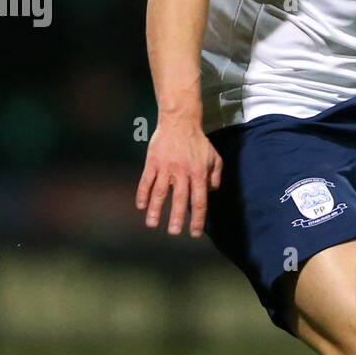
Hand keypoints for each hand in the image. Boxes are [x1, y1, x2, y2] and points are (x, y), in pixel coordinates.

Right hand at [135, 117, 222, 236]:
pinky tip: (140, 206)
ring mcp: (166, 167)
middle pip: (180, 199)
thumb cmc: (199, 142)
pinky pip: (146, 180)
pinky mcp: (153, 162)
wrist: (180, 122)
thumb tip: (210, 194)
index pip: (199, 200)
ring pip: (160, 192)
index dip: (197, 218)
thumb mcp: (215, 158)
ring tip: (152, 224)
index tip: (194, 233)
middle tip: (173, 233)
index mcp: (198, 173)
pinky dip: (142, 194)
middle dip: (176, 218)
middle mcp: (182, 172)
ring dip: (155, 209)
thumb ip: (215, 178)